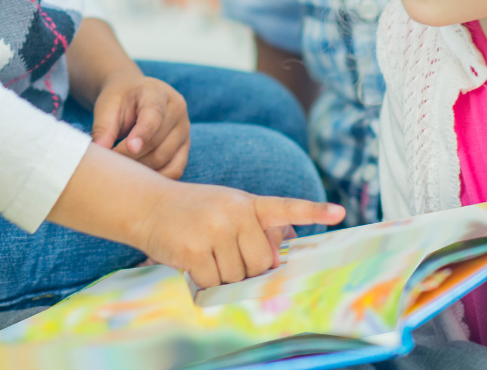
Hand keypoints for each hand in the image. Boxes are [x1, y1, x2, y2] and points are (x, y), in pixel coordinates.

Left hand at [91, 68, 189, 178]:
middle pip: (157, 141)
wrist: (132, 95)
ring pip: (165, 158)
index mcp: (157, 92)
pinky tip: (137, 176)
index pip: (154, 115)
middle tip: (111, 162)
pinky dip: (156, 177)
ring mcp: (184, 129)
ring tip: (121, 167)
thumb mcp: (107, 106)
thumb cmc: (119, 100)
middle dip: (132, 155)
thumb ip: (104, 127)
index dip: (142, 133)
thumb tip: (99, 150)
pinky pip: (175, 169)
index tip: (130, 148)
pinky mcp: (185, 147)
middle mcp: (177, 109)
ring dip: (141, 168)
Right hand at [140, 181, 344, 288]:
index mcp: (245, 202)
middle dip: (244, 268)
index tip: (340, 212)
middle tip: (222, 252)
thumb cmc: (191, 211)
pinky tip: (191, 261)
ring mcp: (214, 229)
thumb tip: (280, 251)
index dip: (312, 210)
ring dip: (222, 275)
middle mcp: (233, 212)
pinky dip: (204, 281)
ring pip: (238, 277)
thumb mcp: (224, 207)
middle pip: (260, 263)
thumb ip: (252, 225)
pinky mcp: (195, 250)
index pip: (283, 207)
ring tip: (203, 253)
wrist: (146, 204)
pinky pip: (214, 283)